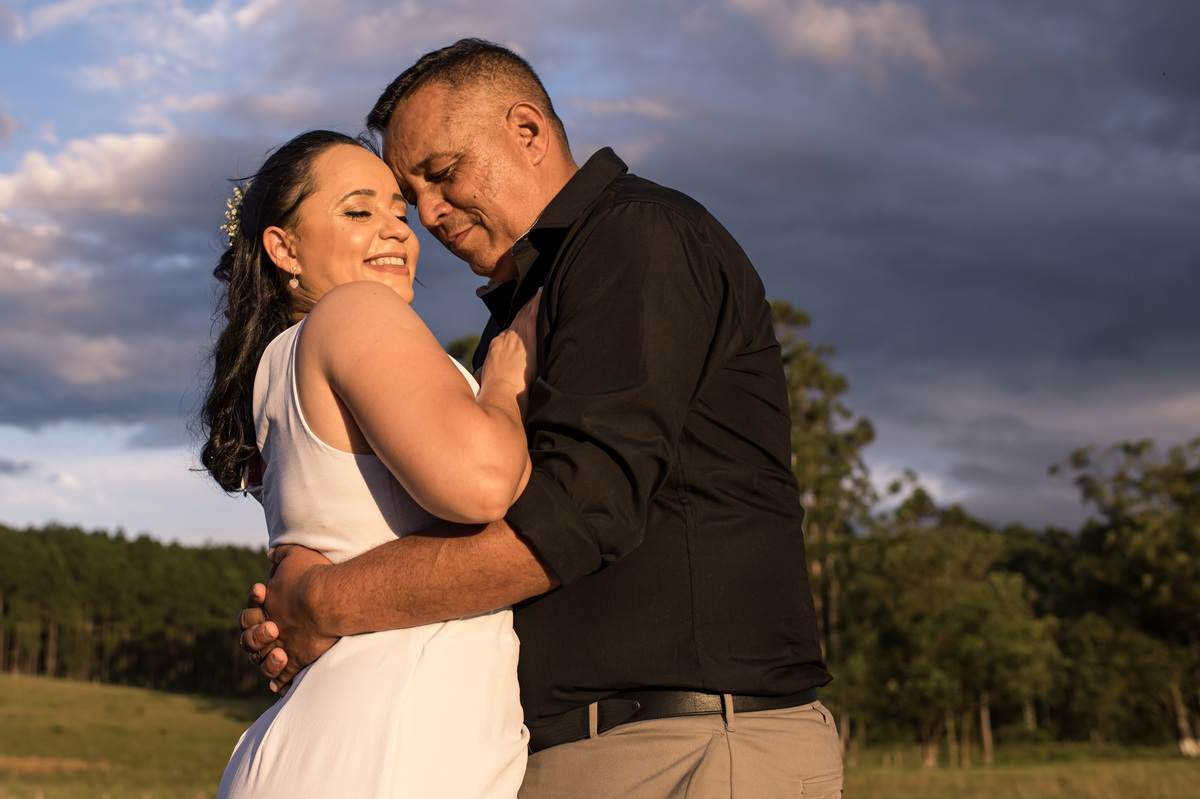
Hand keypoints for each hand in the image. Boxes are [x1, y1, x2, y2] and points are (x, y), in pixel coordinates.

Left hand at [239, 545, 338, 691]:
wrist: (329, 598)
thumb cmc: (312, 575)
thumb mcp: (294, 555)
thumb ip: (281, 555)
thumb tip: (270, 555)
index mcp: (264, 608)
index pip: (248, 615)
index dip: (253, 611)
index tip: (264, 599)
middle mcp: (269, 630)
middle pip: (249, 642)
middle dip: (256, 637)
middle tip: (273, 630)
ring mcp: (282, 647)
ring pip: (262, 662)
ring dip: (268, 662)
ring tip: (281, 656)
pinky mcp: (297, 661)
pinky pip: (283, 678)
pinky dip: (281, 683)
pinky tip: (282, 687)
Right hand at [480, 289, 540, 415]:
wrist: (501, 394)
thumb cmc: (495, 392)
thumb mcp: (487, 379)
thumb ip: (485, 374)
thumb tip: (479, 378)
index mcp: (497, 346)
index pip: (510, 330)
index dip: (517, 320)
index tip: (523, 314)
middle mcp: (506, 339)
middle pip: (518, 318)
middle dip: (526, 307)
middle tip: (535, 295)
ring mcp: (517, 340)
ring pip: (526, 315)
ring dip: (534, 303)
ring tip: (541, 292)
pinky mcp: (529, 344)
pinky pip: (534, 319)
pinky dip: (538, 306)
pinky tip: (542, 295)